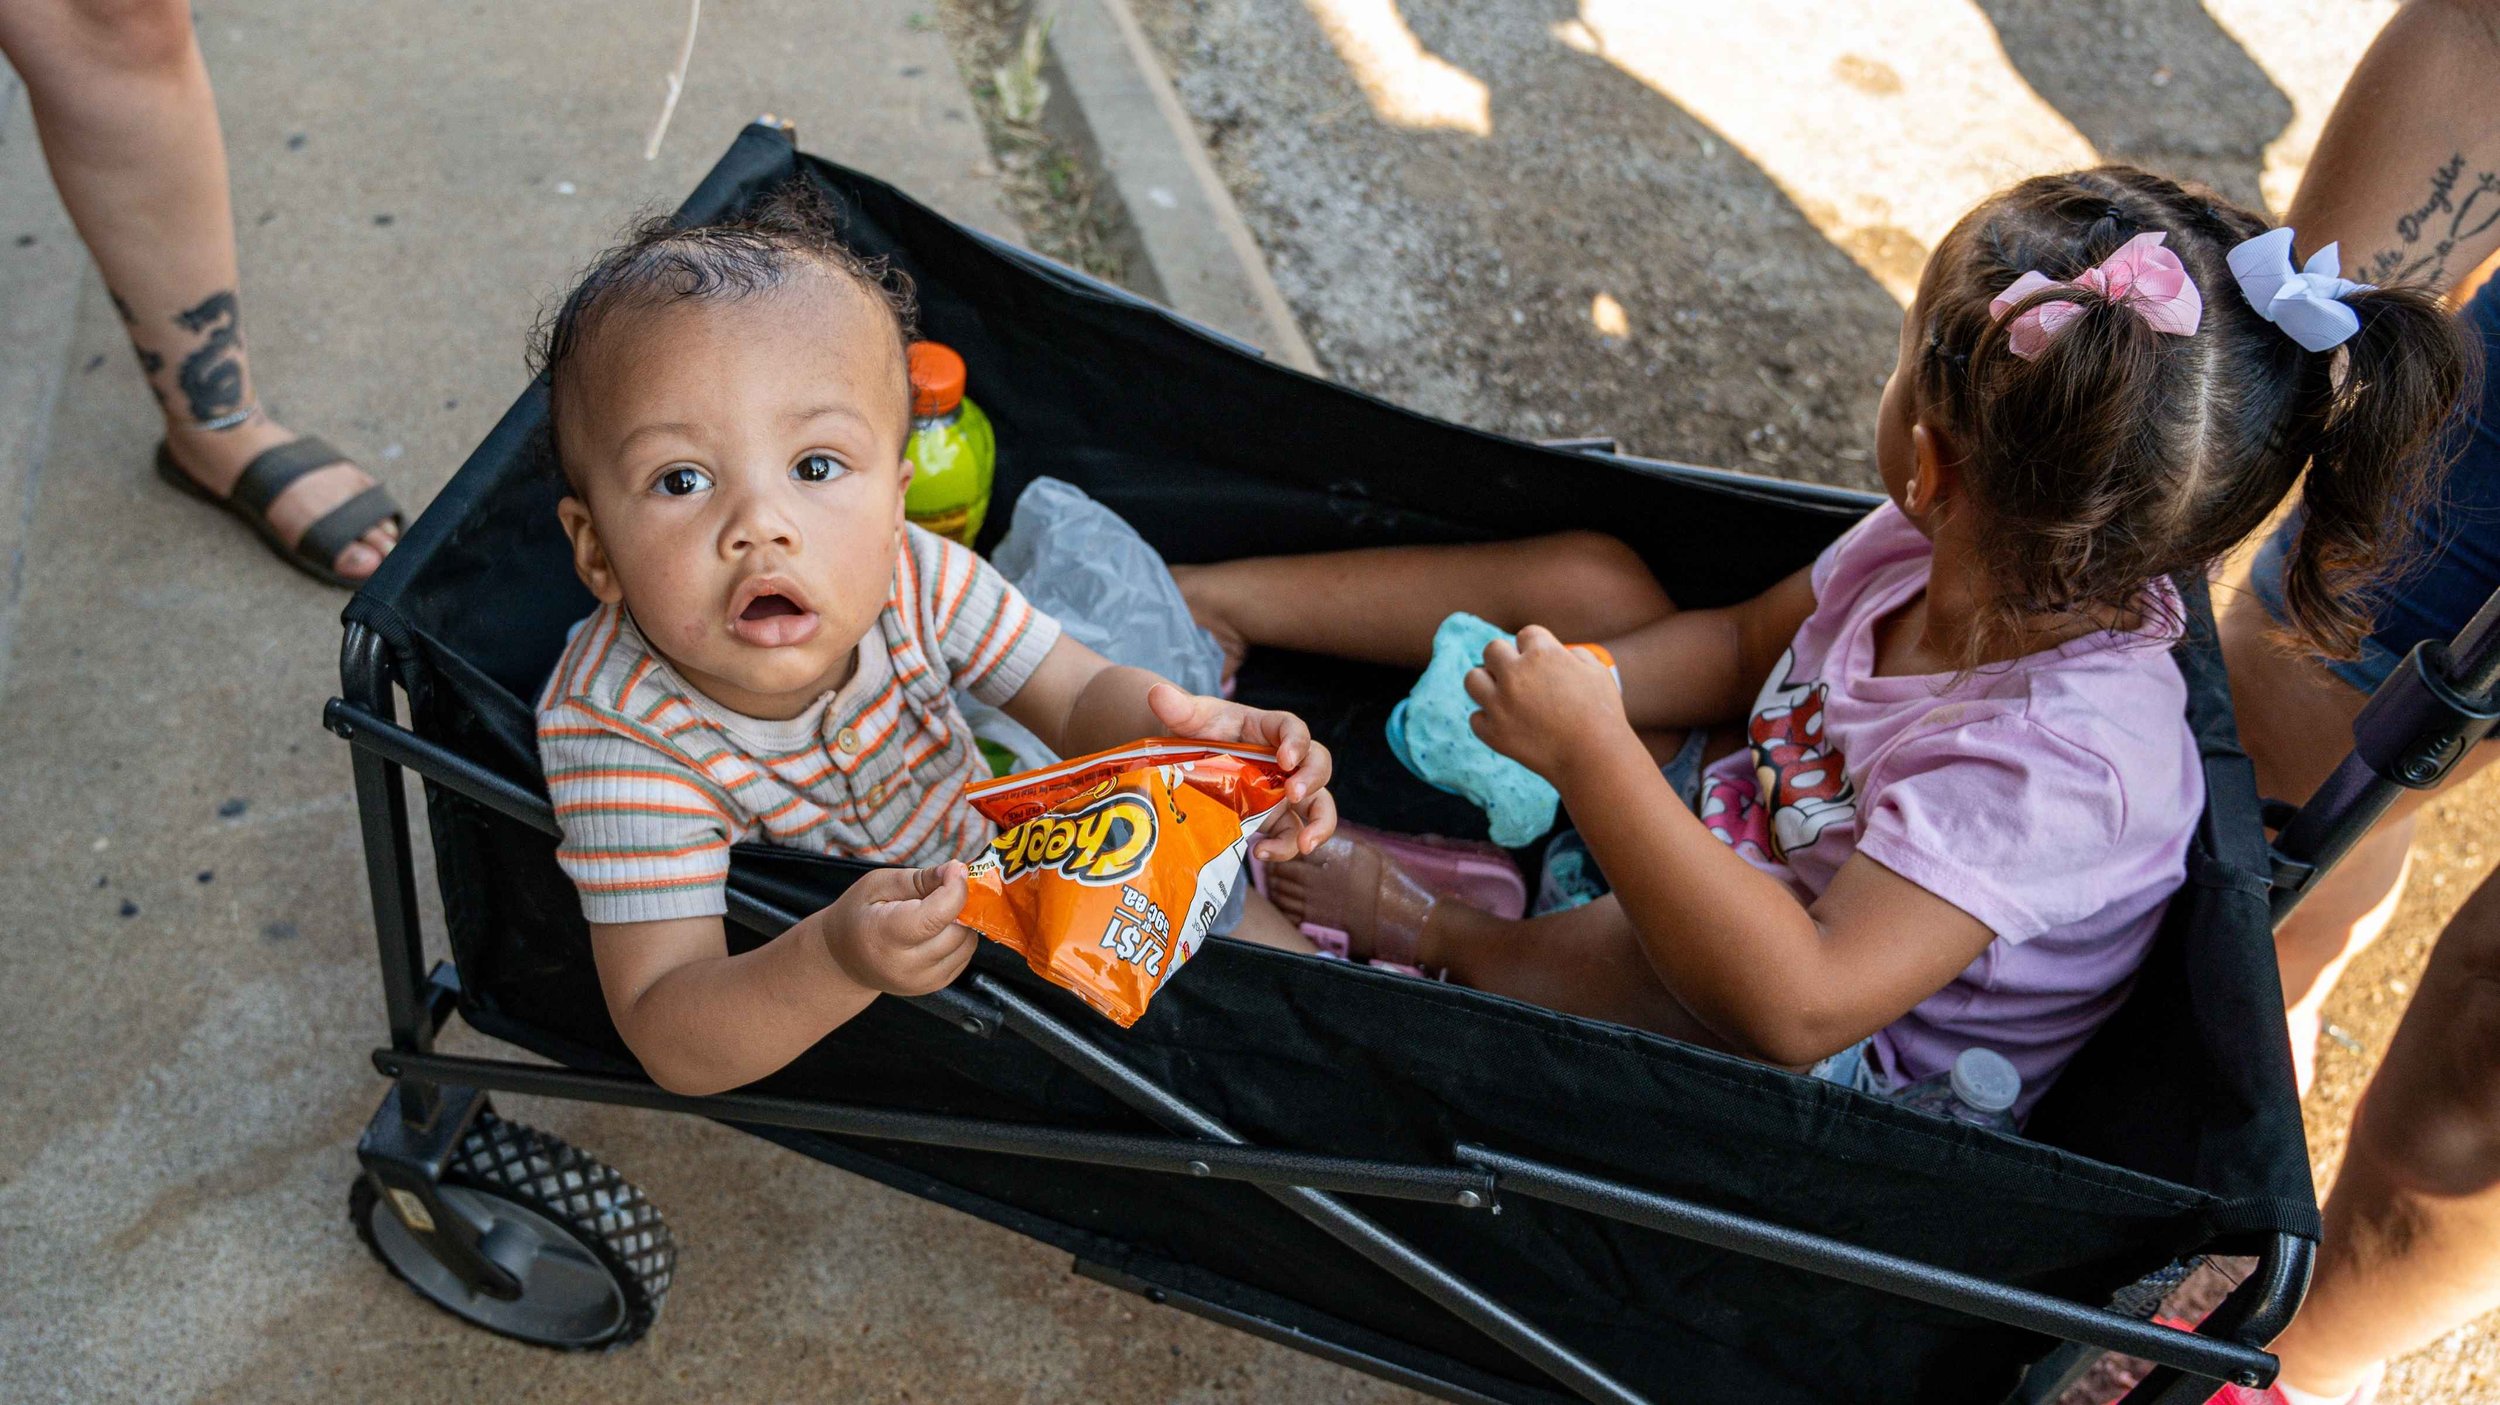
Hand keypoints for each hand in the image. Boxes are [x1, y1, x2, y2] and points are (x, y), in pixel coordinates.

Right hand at [817, 862, 979, 996]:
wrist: (844, 960)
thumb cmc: (859, 916)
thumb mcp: (878, 885)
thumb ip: (919, 878)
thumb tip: (957, 870)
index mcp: (885, 936)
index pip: (937, 915)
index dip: (955, 889)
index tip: (956, 871)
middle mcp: (906, 966)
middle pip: (956, 930)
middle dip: (958, 904)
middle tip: (942, 890)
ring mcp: (922, 981)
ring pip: (966, 944)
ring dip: (961, 922)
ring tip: (937, 911)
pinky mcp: (935, 986)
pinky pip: (964, 956)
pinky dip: (959, 938)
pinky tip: (937, 930)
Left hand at [1147, 682, 1338, 860]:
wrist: (1186, 759)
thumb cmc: (1197, 731)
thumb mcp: (1190, 718)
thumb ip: (1179, 708)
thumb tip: (1157, 693)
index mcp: (1269, 729)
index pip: (1294, 729)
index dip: (1296, 742)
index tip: (1285, 758)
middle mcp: (1284, 761)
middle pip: (1318, 765)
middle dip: (1313, 780)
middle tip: (1295, 794)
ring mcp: (1282, 791)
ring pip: (1318, 806)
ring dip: (1319, 826)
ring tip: (1304, 845)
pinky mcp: (1273, 818)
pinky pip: (1291, 834)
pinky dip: (1284, 847)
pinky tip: (1260, 852)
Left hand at [1466, 625, 1632, 782]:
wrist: (1594, 759)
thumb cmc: (1602, 714)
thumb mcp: (1598, 672)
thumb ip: (1576, 655)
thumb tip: (1561, 652)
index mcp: (1542, 654)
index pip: (1526, 635)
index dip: (1535, 648)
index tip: (1543, 664)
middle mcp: (1515, 675)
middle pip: (1492, 650)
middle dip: (1505, 660)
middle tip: (1519, 677)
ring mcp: (1500, 704)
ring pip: (1472, 679)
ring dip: (1486, 684)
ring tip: (1502, 695)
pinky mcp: (1493, 732)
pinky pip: (1476, 717)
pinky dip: (1489, 721)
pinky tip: (1507, 725)